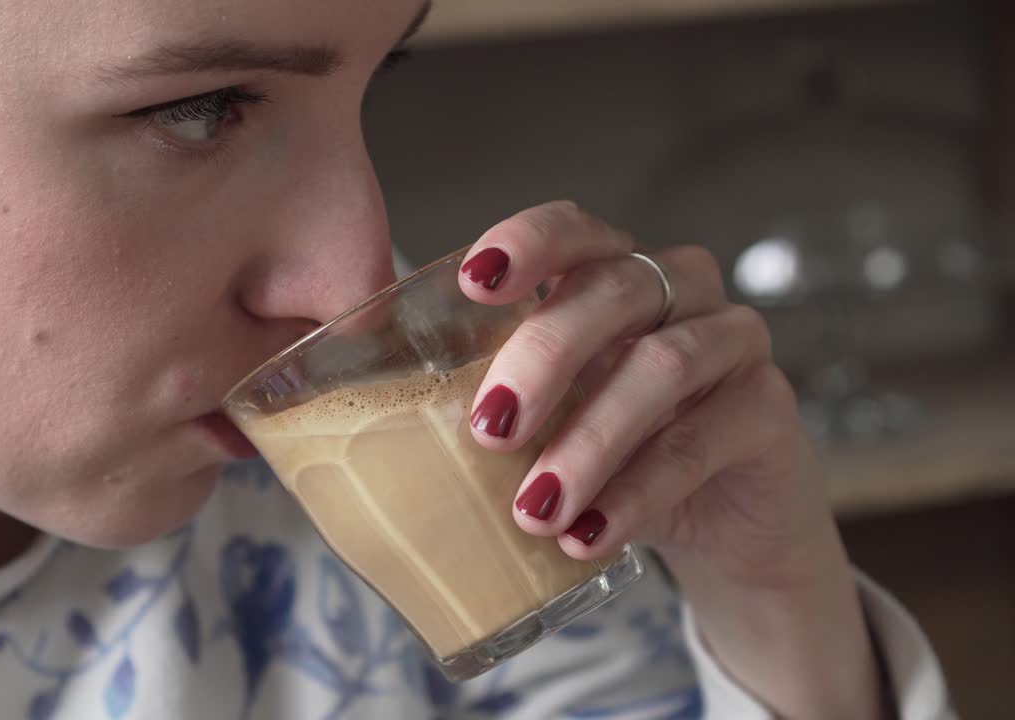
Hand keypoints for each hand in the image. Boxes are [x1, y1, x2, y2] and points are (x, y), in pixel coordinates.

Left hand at [461, 201, 885, 718]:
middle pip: (614, 290)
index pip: (575, 230)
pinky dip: (637, 493)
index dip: (528, 242)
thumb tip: (383, 419)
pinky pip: (701, 440)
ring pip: (662, 367)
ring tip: (534, 509)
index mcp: (614, 277)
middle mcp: (678, 293)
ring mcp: (733, 344)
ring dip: (588, 442)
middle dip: (543, 357)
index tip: (473, 282)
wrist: (721, 531)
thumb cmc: (616, 462)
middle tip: (489, 429)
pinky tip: (589, 535)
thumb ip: (500, 401)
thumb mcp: (553, 425)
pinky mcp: (772, 409)